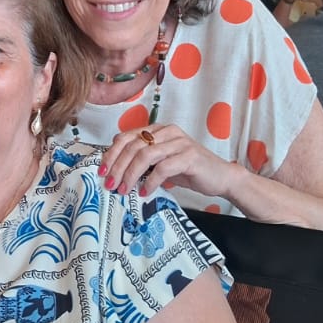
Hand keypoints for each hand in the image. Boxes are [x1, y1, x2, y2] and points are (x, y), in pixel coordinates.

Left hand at [99, 122, 237, 200]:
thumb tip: (115, 171)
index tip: (102, 171)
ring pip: (145, 155)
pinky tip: (145, 192)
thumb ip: (142, 161)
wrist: (220, 177)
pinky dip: (151, 182)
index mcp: (158, 130)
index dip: (111, 154)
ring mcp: (179, 143)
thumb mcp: (161, 163)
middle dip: (118, 167)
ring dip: (131, 175)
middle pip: (133, 146)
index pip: (126, 137)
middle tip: (110, 184)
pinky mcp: (189, 157)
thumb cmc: (189, 170)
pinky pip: (163, 168)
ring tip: (124, 190)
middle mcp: (168, 132)